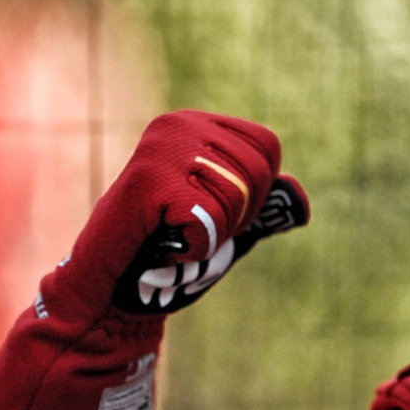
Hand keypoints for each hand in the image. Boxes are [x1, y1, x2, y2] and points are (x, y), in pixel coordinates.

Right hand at [50, 110, 309, 319]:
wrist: (109, 286)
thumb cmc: (165, 250)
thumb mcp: (225, 222)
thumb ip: (262, 207)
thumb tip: (300, 202)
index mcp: (198, 123)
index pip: (267, 147)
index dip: (255, 193)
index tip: (210, 210)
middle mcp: (179, 124)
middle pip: (256, 172)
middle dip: (233, 217)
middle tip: (186, 226)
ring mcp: (160, 148)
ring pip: (234, 197)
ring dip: (210, 234)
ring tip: (170, 233)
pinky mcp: (147, 179)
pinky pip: (207, 220)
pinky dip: (192, 246)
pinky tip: (160, 245)